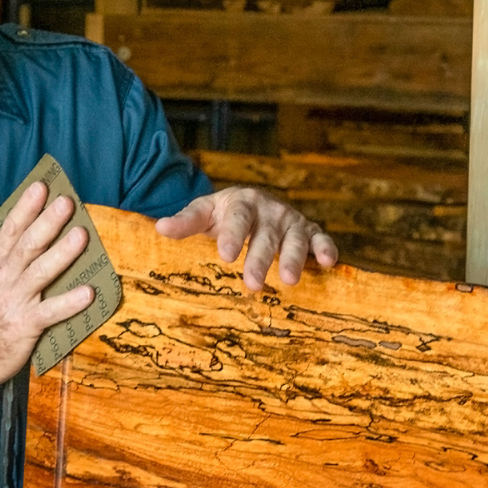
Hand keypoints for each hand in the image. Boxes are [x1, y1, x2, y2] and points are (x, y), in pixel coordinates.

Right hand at [0, 182, 92, 386]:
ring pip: (40, 272)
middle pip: (28, 245)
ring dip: (62, 253)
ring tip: (81, 235)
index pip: (10, 230)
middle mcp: (4, 279)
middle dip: (47, 221)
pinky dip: (70, 302)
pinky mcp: (25, 326)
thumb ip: (11, 261)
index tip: (41, 186)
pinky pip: (51, 312)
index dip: (26, 208)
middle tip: (66, 202)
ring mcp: (15, 301)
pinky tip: (89, 293)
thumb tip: (38, 236)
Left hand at [156, 186, 338, 291]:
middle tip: (252, 283)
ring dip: (294, 258)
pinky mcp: (309, 231)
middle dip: (260, 258)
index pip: (237, 219)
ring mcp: (291, 221)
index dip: (233, 236)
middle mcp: (269, 210)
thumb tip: (160, 228)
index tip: (225, 256)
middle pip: (265, 235)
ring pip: (295, 239)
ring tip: (289, 281)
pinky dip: (326, 248)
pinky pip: (320, 238)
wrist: (250, 203)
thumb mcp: (205, 213)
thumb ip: (186, 222)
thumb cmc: (224, 213)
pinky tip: (328, 262)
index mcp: (242, 203)